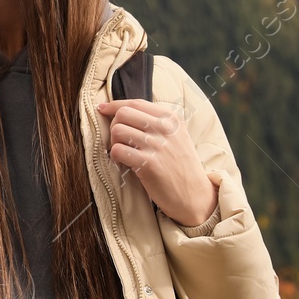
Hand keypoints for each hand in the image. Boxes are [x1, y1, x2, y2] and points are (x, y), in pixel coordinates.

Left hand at [96, 99, 217, 226]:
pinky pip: (117, 151)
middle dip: (113, 125)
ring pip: (117, 130)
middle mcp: (165, 129)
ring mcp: (157, 145)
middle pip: (123, 113)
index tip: (103, 108)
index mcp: (171, 119)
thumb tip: (122, 111)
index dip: (115, 105)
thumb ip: (155, 122)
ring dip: (113, 143)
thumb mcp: (177, 136)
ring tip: (123, 154)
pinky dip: (115, 158)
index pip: (136, 103)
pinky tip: (124, 164)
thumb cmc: (181, 166)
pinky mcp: (148, 164)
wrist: (195, 195)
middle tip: (119, 140)